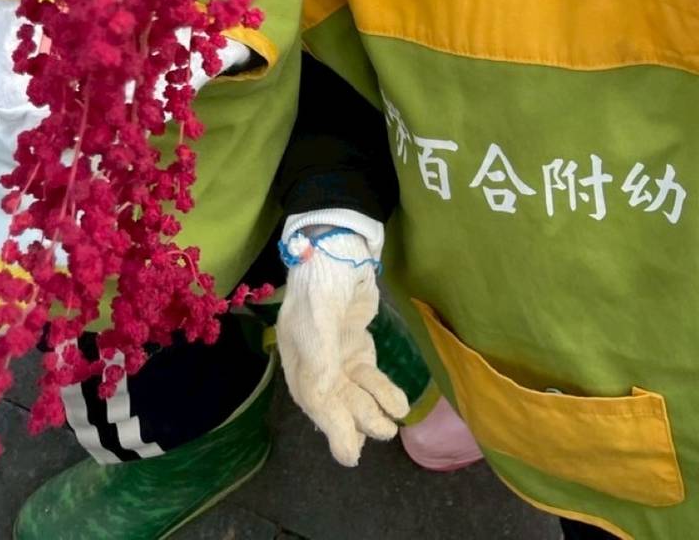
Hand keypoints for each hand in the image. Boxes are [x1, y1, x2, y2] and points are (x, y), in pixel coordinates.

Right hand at [276, 214, 408, 464]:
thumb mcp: (319, 320)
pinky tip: (398, 404)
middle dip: (357, 422)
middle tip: (380, 435)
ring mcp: (337, 355)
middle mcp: (317, 364)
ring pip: (354, 393)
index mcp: (300, 360)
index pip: (316, 401)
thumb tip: (322, 401)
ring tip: (393, 423)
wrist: (340, 246)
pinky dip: (383, 391)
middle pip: (336, 402)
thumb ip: (321, 361)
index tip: (352, 453)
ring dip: (373, 410)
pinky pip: (369, 377)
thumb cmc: (323, 281)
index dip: (333, 428)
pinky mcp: (356, 345)